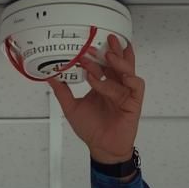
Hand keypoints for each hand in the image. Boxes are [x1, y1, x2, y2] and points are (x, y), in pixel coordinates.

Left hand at [49, 35, 144, 164]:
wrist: (102, 148)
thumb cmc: (92, 130)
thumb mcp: (71, 107)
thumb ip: (62, 91)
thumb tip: (51, 76)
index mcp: (102, 84)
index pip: (101, 64)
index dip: (94, 56)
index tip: (84, 50)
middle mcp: (115, 86)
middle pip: (117, 62)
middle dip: (112, 49)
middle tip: (104, 39)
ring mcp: (125, 93)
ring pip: (127, 71)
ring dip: (119, 61)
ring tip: (110, 55)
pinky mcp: (134, 103)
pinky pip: (137, 86)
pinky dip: (131, 79)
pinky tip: (124, 76)